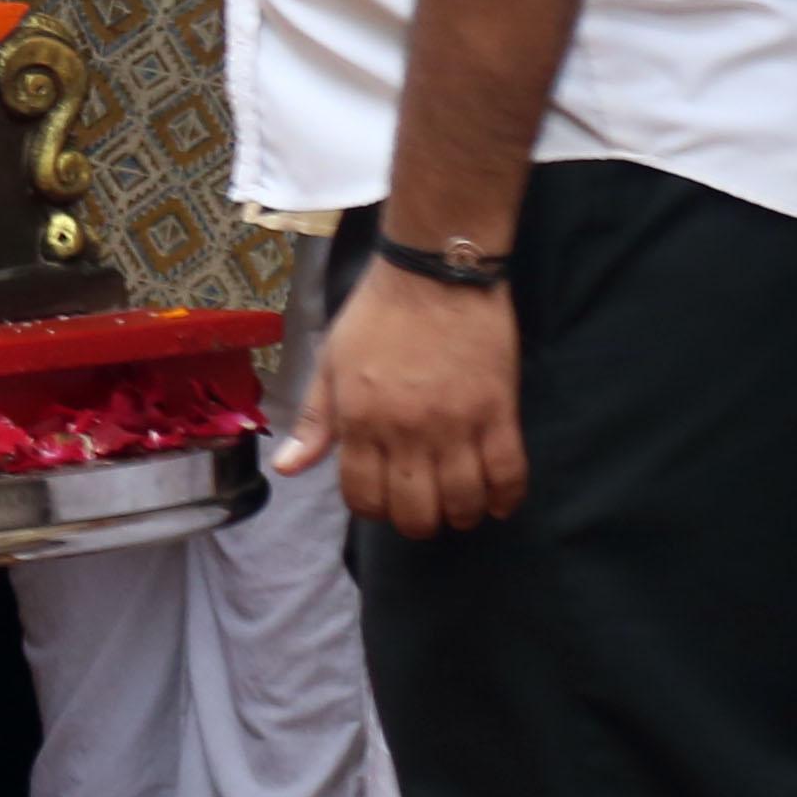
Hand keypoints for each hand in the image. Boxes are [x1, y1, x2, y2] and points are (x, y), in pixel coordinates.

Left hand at [279, 257, 530, 536]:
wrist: (434, 272)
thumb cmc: (376, 315)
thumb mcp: (330, 363)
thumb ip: (314, 421)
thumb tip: (287, 469)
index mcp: (360, 419)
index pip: (363, 496)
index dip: (372, 509)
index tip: (382, 500)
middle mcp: (406, 430)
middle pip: (415, 511)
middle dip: (416, 524)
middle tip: (423, 511)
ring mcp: (456, 423)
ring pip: (463, 501)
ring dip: (460, 516)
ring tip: (458, 508)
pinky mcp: (499, 411)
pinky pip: (509, 473)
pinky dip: (505, 498)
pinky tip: (496, 501)